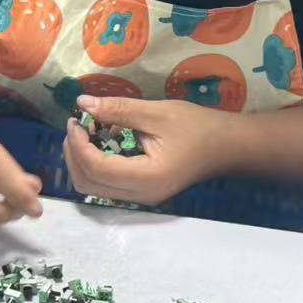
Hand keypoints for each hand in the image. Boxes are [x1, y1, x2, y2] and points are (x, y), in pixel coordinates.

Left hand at [65, 95, 241, 207]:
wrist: (227, 147)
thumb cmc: (197, 127)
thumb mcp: (157, 112)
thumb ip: (118, 110)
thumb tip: (82, 104)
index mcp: (146, 178)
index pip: (96, 168)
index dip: (78, 144)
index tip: (76, 119)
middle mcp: (140, 196)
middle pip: (88, 184)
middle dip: (74, 155)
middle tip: (77, 126)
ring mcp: (141, 199)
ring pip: (94, 188)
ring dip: (82, 161)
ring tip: (86, 133)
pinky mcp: (142, 194)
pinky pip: (107, 186)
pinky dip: (95, 166)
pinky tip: (101, 143)